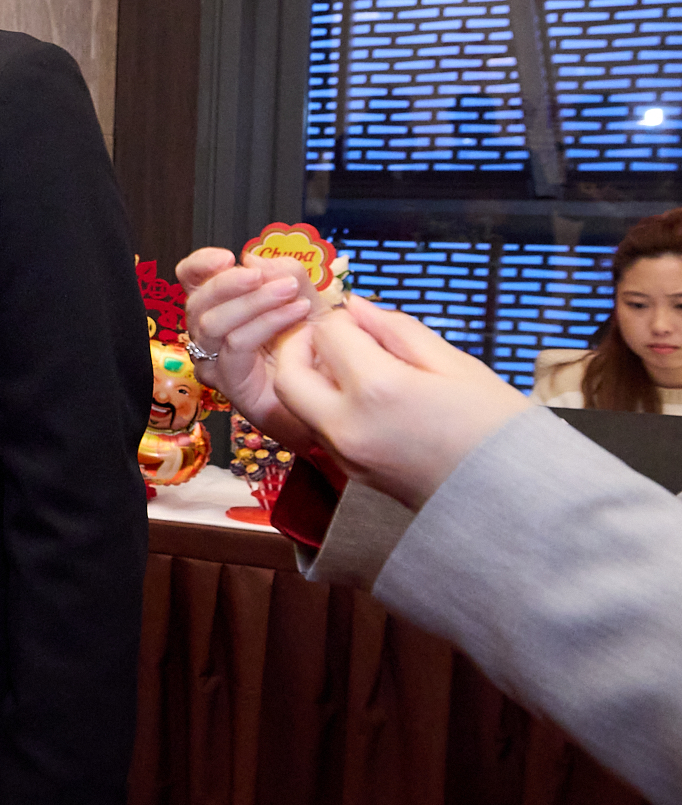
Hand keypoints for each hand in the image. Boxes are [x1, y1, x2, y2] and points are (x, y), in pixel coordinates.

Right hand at [177, 247, 330, 451]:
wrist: (331, 394)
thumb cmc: (314, 348)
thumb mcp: (307, 300)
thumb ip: (287, 276)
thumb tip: (254, 259)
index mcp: (221, 307)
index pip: (191, 280)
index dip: (200, 265)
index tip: (227, 257)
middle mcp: (209, 334)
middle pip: (196, 302)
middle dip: (230, 283)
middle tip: (267, 276)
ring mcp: (214, 361)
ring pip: (212, 324)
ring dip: (254, 303)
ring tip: (291, 294)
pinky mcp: (229, 382)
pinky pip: (236, 346)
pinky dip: (265, 325)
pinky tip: (295, 315)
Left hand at [270, 295, 531, 510]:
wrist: (515, 497)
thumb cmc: (497, 427)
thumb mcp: (456, 364)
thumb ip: (398, 330)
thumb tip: (357, 307)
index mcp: (378, 389)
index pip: (329, 336)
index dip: (342, 318)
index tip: (362, 318)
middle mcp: (349, 424)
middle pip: (288, 374)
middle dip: (301, 345)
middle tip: (332, 335)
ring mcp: (345, 454)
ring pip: (296, 405)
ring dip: (309, 376)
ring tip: (350, 363)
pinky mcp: (349, 472)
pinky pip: (318, 428)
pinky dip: (324, 403)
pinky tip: (363, 395)